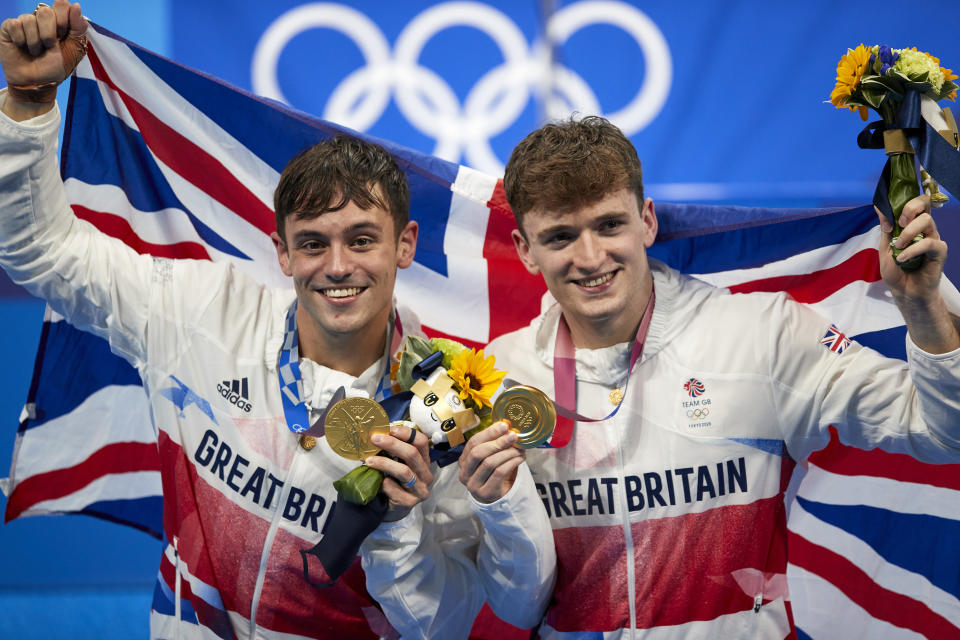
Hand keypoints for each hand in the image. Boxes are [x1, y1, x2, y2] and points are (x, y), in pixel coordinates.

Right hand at [1, 1, 84, 117]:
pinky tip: (22, 47)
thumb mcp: (74, 49)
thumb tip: (76, 5)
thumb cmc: (56, 67)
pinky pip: (15, 25)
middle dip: (49, 34)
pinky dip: (21, 40)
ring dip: (35, 42)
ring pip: (30, 19)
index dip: (64, 20)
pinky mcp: (10, 28)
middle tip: (49, 46)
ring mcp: (25, 22)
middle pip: (45, 11)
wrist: (38, 82)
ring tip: (36, 51)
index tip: (63, 35)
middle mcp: (42, 19)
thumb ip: (78, 28)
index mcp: (59, 21)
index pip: (62, 4)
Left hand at [366, 423, 432, 518]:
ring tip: (369, 460)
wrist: (393, 506)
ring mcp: (420, 489)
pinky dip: (386, 484)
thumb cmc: (395, 480)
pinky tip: (379, 482)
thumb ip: (393, 451)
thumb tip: (377, 434)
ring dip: (385, 463)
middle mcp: (426, 474)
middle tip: (375, 439)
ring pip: (404, 472)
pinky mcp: (411, 502)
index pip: (421, 442)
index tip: (389, 429)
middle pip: (412, 454)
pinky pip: (396, 490)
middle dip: (392, 444)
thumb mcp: (398, 463)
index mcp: (424, 460)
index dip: (406, 433)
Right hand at [458, 420, 524, 503]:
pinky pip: (499, 473)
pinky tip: (519, 458)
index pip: (473, 443)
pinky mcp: (486, 492)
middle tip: (513, 436)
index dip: (488, 433)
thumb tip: (506, 426)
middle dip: (497, 442)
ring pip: (490, 463)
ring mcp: (473, 485)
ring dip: (507, 452)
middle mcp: (464, 473)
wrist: (496, 495)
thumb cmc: (492, 473)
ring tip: (519, 448)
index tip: (504, 426)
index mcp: (463, 461)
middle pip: (478, 453)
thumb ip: (494, 443)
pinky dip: (511, 462)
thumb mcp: (489, 457)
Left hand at [876, 195, 945, 300]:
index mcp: (912, 225)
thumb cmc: (896, 270)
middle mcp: (924, 229)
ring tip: (899, 247)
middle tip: (900, 224)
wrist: (904, 292)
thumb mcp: (885, 248)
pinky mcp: (939, 251)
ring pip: (926, 221)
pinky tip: (903, 258)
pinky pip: (929, 243)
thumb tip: (880, 208)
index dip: (906, 199)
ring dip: (908, 232)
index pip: (916, 202)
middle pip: (925, 203)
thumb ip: (885, 229)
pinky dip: (913, 249)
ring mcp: (933, 238)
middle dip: (910, 208)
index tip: (889, 209)